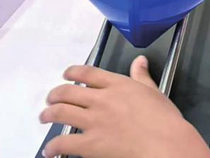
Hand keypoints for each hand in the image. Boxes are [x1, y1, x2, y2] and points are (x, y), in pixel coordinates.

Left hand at [40, 56, 209, 157]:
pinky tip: (49, 150)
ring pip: (61, 112)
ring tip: (44, 117)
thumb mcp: (154, 91)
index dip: (72, 72)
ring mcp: (94, 121)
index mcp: (117, 84)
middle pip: (68, 92)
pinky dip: (53, 147)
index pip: (87, 73)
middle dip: (55, 94)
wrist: (166, 144)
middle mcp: (101, 99)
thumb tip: (140, 60)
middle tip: (51, 99)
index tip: (65, 74)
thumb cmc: (165, 119)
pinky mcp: (91, 144)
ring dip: (48, 114)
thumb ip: (142, 76)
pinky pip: (64, 143)